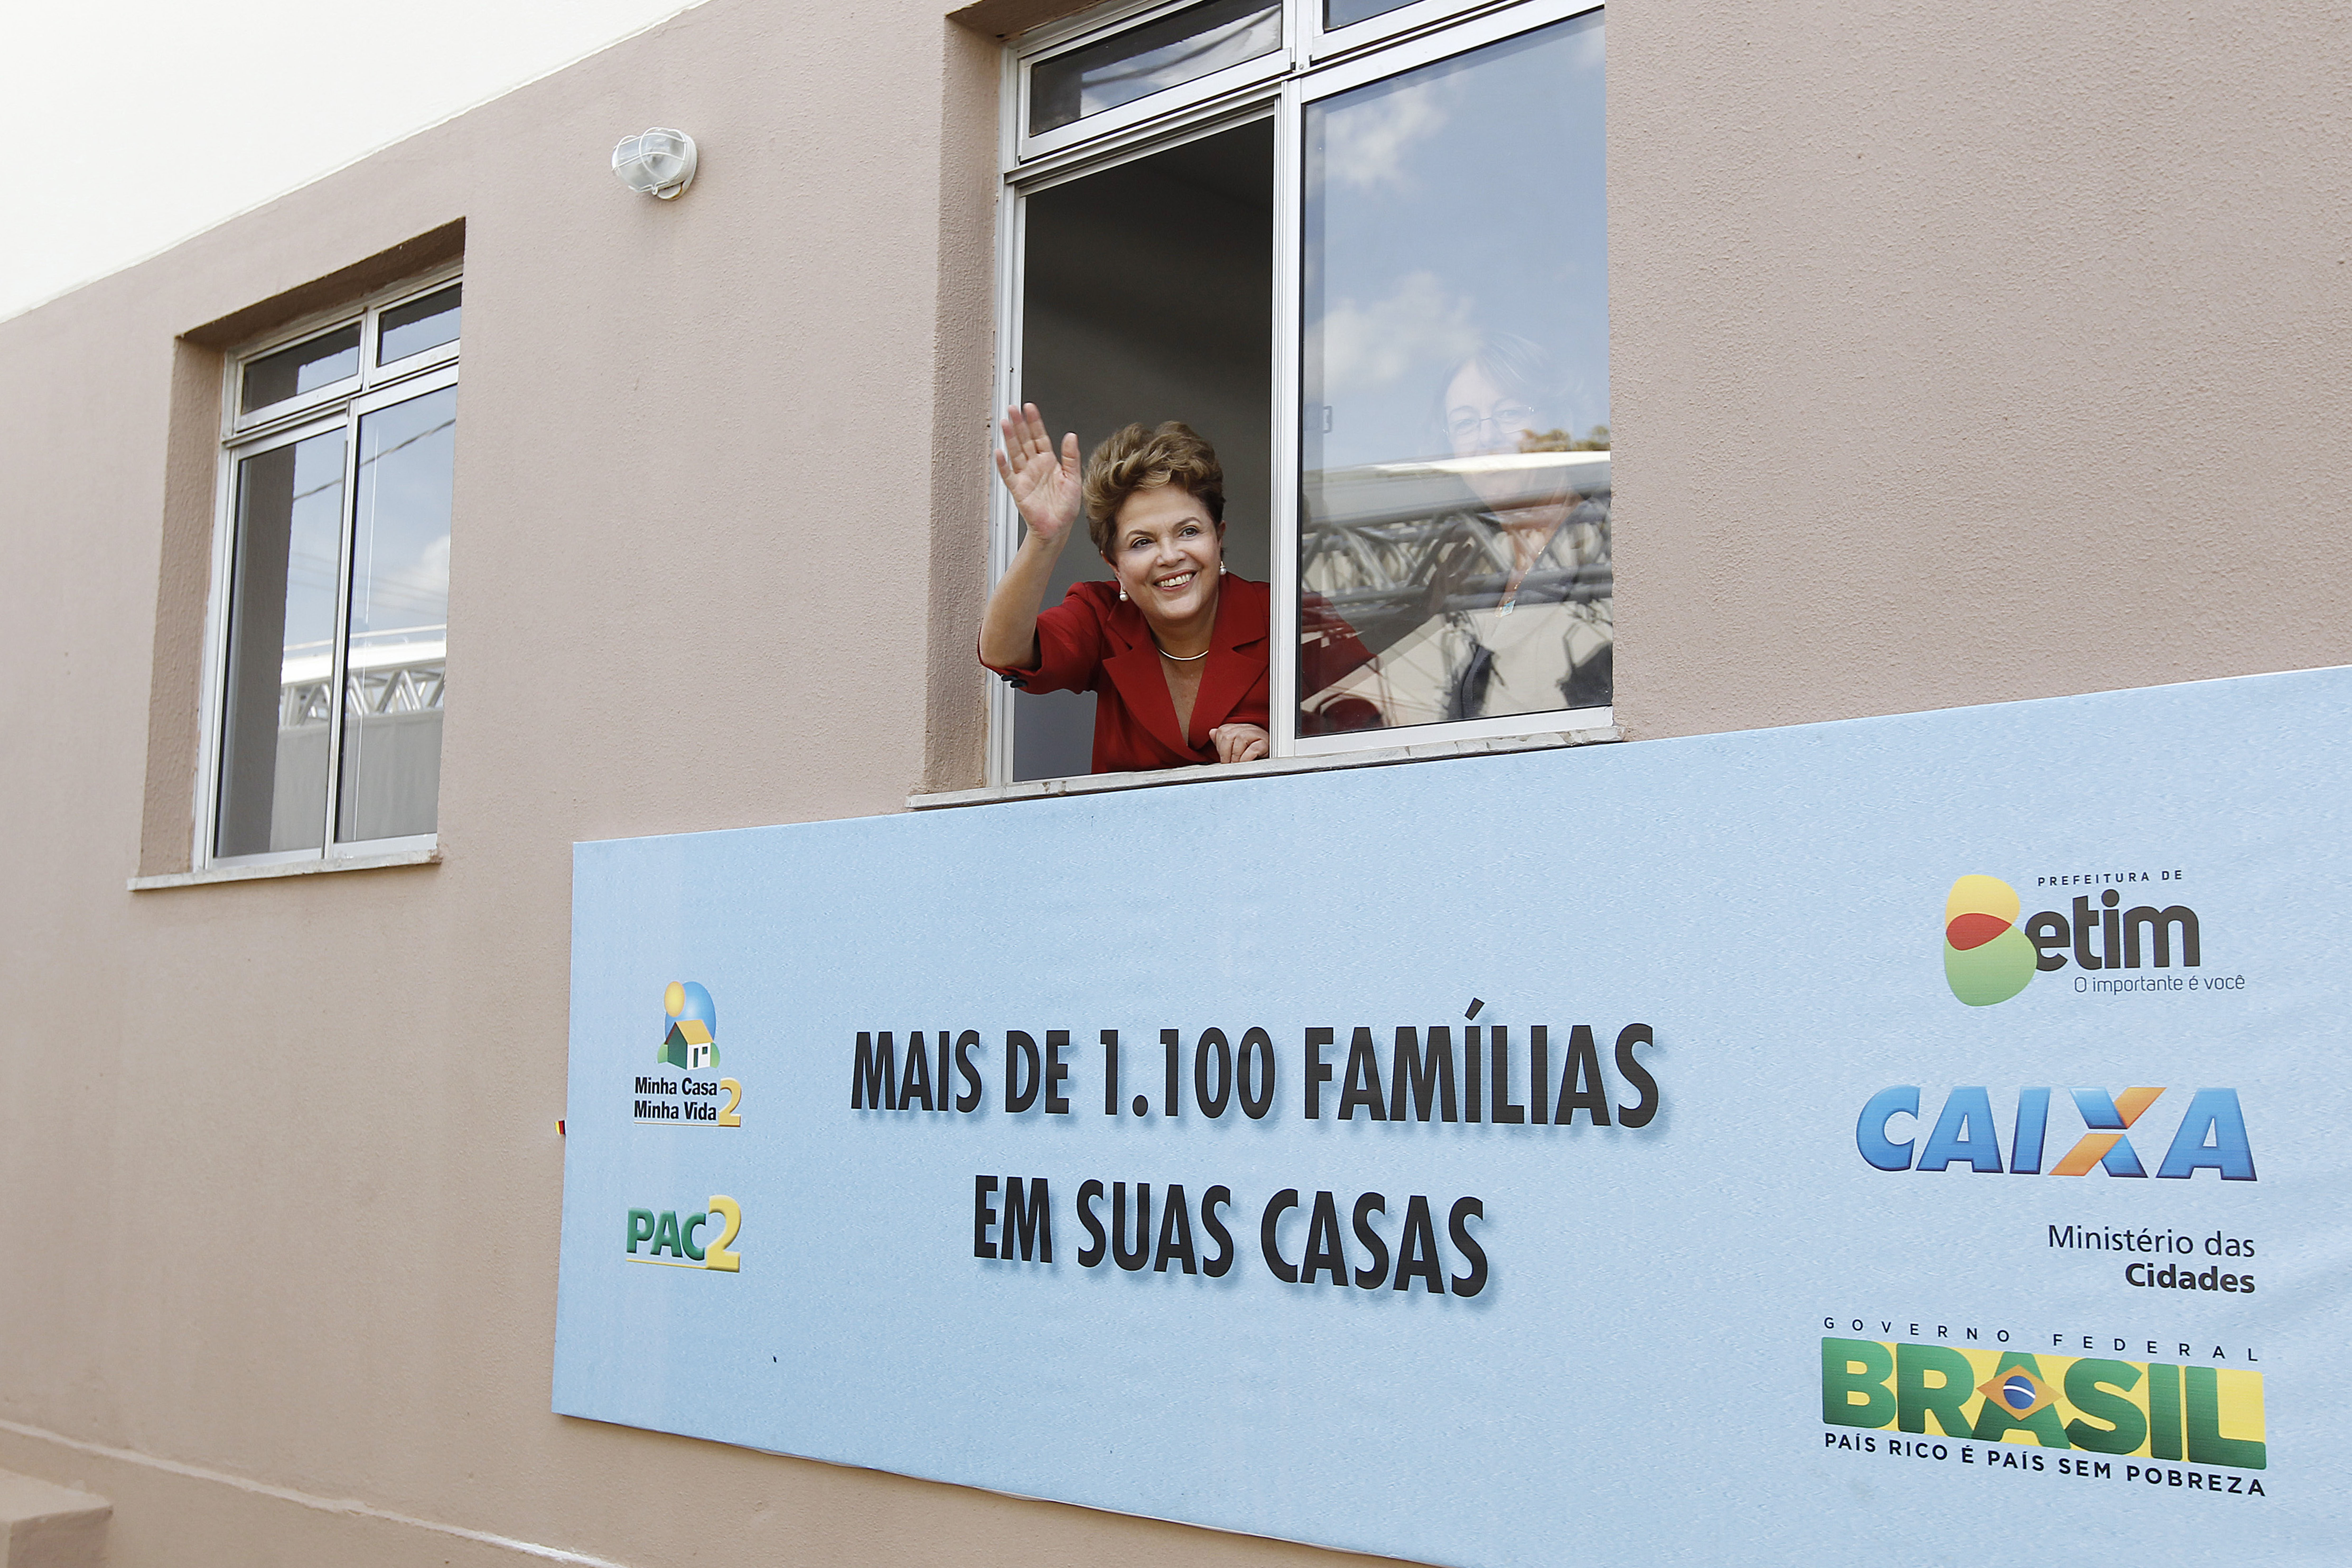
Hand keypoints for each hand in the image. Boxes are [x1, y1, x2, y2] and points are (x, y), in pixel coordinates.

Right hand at [992, 403, 1081, 544]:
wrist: (1058, 528)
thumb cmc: (1065, 506)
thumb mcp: (1073, 478)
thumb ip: (1071, 457)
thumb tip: (1071, 436)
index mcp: (1049, 461)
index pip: (1040, 436)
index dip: (1035, 422)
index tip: (1029, 408)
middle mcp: (1035, 466)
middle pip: (1025, 440)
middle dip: (1019, 424)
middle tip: (1013, 409)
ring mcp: (1025, 476)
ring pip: (1015, 453)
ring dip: (1009, 438)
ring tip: (1005, 423)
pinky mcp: (1018, 489)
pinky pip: (1008, 475)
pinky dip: (1003, 464)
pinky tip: (999, 453)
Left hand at [1209, 723, 1269, 764]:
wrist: (1273, 753)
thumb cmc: (1253, 751)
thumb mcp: (1235, 746)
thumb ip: (1222, 740)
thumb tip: (1212, 732)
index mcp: (1237, 728)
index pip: (1222, 732)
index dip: (1220, 748)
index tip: (1224, 759)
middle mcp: (1246, 728)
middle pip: (1228, 735)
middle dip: (1226, 753)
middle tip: (1229, 764)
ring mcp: (1256, 734)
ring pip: (1240, 739)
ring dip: (1236, 756)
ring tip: (1237, 765)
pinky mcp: (1265, 744)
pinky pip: (1253, 749)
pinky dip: (1246, 758)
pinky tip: (1245, 764)